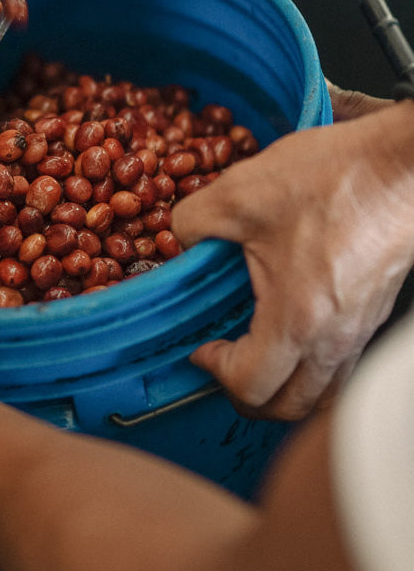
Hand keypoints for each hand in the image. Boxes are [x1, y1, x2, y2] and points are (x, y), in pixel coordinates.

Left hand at [172, 94, 413, 418]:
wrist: (401, 164)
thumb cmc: (333, 178)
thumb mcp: (239, 193)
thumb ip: (193, 222)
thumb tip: (178, 241)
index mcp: (297, 320)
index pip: (250, 385)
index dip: (215, 371)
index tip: (201, 346)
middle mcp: (335, 338)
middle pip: (289, 406)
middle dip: (247, 395)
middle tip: (223, 360)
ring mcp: (361, 330)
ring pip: (322, 392)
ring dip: (283, 385)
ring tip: (255, 350)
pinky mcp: (374, 312)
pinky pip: (341, 363)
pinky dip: (310, 363)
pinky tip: (291, 323)